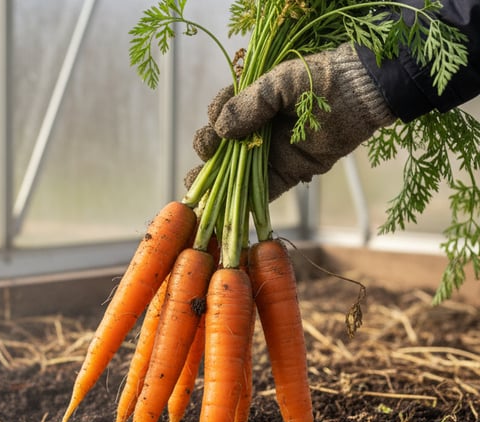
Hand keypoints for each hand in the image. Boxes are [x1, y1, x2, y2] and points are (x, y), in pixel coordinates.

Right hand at [192, 43, 396, 199]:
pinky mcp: (288, 172)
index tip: (216, 119)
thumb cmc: (320, 79)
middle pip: (221, 144)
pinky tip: (226, 204)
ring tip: (199, 184)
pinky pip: (262, 189)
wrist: (360, 94)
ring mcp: (271, 152)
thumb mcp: (279, 82)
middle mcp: (257, 129)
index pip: (220, 113)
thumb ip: (250, 103)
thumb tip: (220, 128)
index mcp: (252, 103)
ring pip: (235, 169)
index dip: (213, 118)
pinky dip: (244, 200)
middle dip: (207, 148)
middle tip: (207, 148)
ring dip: (216, 179)